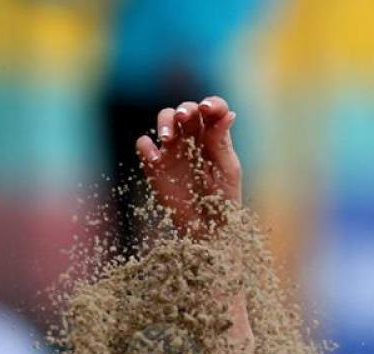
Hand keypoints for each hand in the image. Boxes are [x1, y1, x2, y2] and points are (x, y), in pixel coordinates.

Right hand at [135, 96, 241, 232]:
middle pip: (186, 110)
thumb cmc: (224, 200)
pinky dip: (146, 146)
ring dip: (165, 122)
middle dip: (185, 109)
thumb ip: (222, 143)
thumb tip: (229, 114)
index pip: (212, 110)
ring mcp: (173, 149)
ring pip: (165, 119)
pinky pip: (144, 144)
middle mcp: (193, 138)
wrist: (207, 229)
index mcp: (215, 137)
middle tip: (185, 117)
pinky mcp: (155, 164)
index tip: (207, 108)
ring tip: (167, 138)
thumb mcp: (227, 171)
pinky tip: (155, 158)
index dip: (211, 104)